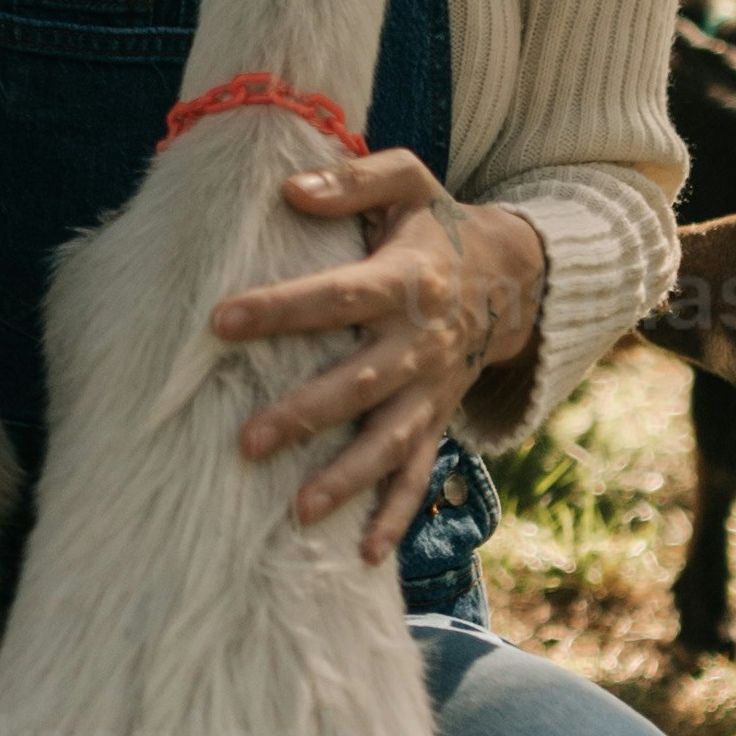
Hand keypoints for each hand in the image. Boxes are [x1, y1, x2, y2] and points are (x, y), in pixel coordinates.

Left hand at [212, 149, 544, 563]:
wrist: (515, 274)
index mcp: (407, 280)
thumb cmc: (438, 225)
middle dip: (307, 413)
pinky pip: (419, 473)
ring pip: (389, 441)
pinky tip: (364, 555)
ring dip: (348, 477)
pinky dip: (396, 515)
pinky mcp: (436, 419)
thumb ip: (354, 180)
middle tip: (248, 441)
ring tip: (299, 510)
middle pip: (361, 383)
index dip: (281, 308)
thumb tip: (290, 191)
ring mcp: (431, 389)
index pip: (337, 297)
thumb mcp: (409, 182)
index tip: (220, 321)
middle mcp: (421, 342)